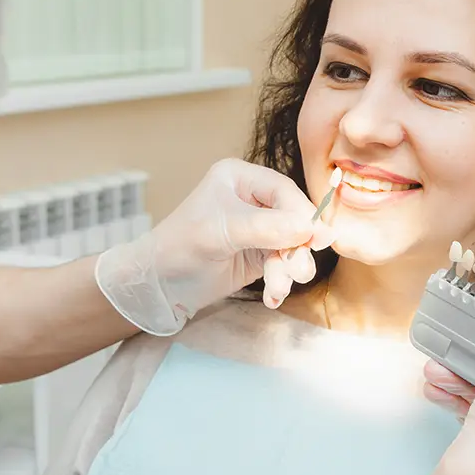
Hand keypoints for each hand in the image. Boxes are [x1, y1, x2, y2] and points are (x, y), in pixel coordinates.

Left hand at [94, 158, 335, 334]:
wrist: (157, 286)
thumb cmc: (180, 247)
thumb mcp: (224, 232)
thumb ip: (268, 228)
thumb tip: (315, 228)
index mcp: (240, 178)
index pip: (284, 191)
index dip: (302, 214)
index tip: (317, 239)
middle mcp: (252, 199)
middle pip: (293, 219)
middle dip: (296, 248)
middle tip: (298, 271)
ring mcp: (257, 228)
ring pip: (291, 245)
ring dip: (288, 269)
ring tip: (278, 288)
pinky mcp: (258, 254)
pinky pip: (282, 264)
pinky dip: (280, 281)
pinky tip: (272, 296)